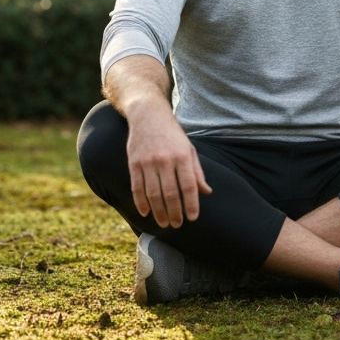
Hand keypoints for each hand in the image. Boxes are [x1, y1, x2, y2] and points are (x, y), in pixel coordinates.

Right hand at [126, 109, 211, 227]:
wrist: (148, 115)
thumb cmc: (172, 134)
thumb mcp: (189, 148)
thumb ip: (197, 172)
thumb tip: (206, 193)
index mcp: (182, 156)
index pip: (189, 185)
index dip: (191, 204)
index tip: (193, 218)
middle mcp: (165, 160)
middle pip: (170, 193)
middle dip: (174, 213)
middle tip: (177, 225)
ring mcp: (148, 162)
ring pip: (153, 194)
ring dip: (158, 212)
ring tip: (164, 223)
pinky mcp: (133, 163)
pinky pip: (137, 188)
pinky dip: (141, 203)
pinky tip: (146, 212)